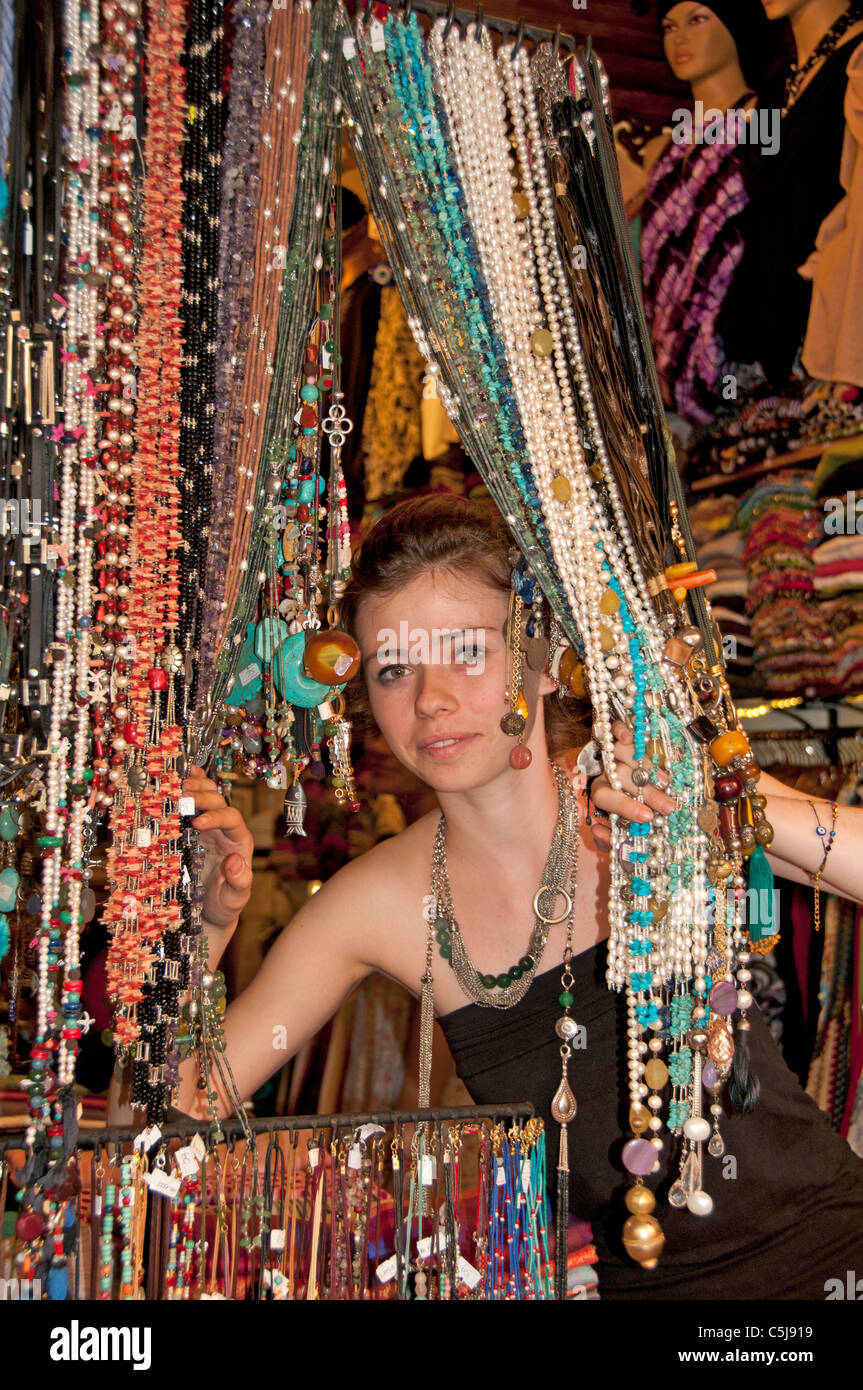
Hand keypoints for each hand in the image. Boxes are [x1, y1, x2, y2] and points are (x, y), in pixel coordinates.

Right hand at [181, 766, 253, 928]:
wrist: (209, 908)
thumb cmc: (224, 902)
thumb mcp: (234, 899)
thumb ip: (240, 882)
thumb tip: (237, 862)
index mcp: (238, 842)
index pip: (232, 820)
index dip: (217, 817)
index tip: (199, 824)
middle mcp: (225, 828)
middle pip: (218, 801)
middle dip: (201, 796)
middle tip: (182, 797)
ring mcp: (209, 825)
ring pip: (208, 795)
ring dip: (194, 786)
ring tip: (178, 785)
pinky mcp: (192, 826)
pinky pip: (196, 800)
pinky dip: (190, 784)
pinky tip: (181, 775)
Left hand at [588, 721, 677, 852]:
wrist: (639, 786)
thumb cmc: (632, 813)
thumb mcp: (620, 830)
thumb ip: (608, 837)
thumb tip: (598, 831)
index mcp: (603, 793)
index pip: (605, 798)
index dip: (624, 806)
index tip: (648, 817)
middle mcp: (606, 771)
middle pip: (619, 776)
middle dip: (645, 793)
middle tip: (668, 807)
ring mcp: (613, 751)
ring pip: (621, 753)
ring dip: (645, 767)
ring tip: (666, 782)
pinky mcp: (621, 734)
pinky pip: (615, 728)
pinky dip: (620, 730)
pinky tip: (628, 736)